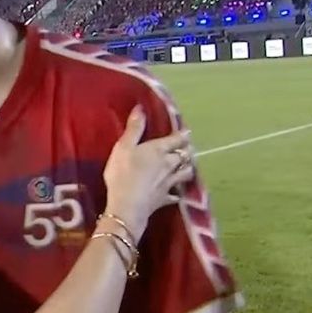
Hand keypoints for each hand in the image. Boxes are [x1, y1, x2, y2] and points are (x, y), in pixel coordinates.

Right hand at [101, 106, 194, 241]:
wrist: (127, 205)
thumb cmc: (123, 172)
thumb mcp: (124, 147)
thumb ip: (134, 128)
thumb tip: (141, 108)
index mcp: (160, 150)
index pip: (177, 139)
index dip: (183, 134)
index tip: (187, 132)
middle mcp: (169, 165)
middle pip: (186, 156)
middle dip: (188, 150)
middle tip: (188, 147)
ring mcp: (169, 183)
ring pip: (186, 173)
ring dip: (188, 168)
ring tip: (187, 166)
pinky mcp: (165, 199)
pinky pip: (175, 195)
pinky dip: (176, 193)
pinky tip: (175, 194)